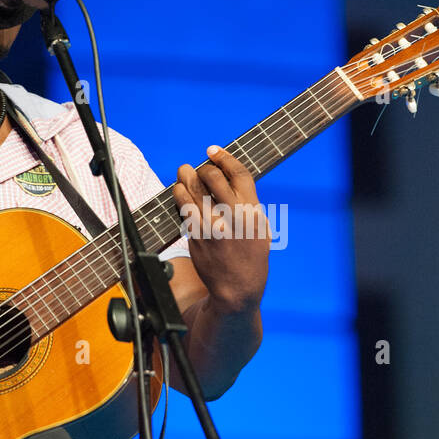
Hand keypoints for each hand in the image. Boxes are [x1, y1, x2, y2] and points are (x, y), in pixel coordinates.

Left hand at [172, 146, 269, 315]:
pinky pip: (183, 209)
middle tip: (197, 168)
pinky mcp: (197, 237)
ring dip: (185, 178)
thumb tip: (227, 178)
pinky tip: (179, 192)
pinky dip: (179, 196)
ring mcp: (213, 226)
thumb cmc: (250, 255)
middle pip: (212, 177)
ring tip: (183, 174)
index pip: (239, 173)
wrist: (238, 287)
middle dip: (202, 168)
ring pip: (193, 190)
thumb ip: (247, 203)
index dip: (224, 157)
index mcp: (252, 211)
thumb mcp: (259, 227)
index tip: (213, 151)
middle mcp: (233, 216)